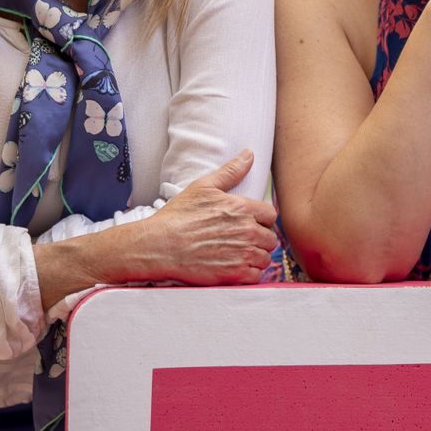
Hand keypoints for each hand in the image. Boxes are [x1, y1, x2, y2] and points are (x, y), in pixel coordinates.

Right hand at [118, 151, 277, 285]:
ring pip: (265, 258)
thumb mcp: (203, 187)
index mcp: (242, 208)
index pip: (270, 215)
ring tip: (236, 255)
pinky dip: (248, 274)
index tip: (248, 224)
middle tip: (240, 242)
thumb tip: (249, 154)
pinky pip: (256, 276)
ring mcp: (243, 254)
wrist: (160, 246)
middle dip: (259, 240)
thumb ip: (231, 171)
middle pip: (270, 238)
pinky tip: (233, 268)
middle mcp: (247, 230)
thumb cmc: (178, 216)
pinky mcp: (236, 275)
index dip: (260, 220)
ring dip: (255, 257)